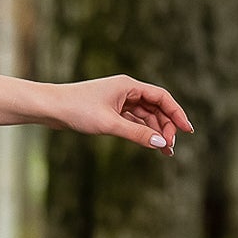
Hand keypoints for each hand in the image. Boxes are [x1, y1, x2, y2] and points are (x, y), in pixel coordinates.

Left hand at [53, 74, 192, 155]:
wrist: (50, 107)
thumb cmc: (77, 110)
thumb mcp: (110, 124)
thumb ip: (136, 134)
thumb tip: (161, 144)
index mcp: (129, 85)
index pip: (162, 97)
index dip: (177, 114)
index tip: (187, 131)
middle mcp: (126, 90)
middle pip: (155, 108)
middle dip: (166, 127)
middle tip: (171, 148)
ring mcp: (118, 100)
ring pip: (144, 116)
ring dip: (155, 132)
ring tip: (165, 151)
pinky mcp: (110, 111)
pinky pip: (133, 121)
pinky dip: (141, 132)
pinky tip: (149, 144)